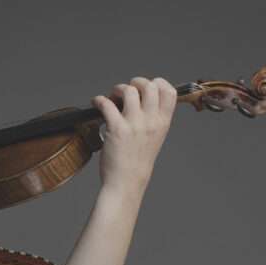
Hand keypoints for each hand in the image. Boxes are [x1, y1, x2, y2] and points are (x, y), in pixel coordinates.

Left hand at [92, 77, 176, 194]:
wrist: (127, 182)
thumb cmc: (138, 161)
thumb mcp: (155, 138)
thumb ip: (153, 120)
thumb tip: (143, 101)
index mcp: (163, 123)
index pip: (169, 91)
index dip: (157, 83)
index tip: (146, 86)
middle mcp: (151, 121)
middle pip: (149, 86)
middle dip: (135, 82)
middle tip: (125, 91)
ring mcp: (134, 124)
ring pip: (128, 90)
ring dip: (117, 89)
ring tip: (112, 98)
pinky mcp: (116, 129)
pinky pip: (106, 104)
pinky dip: (99, 100)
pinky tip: (97, 103)